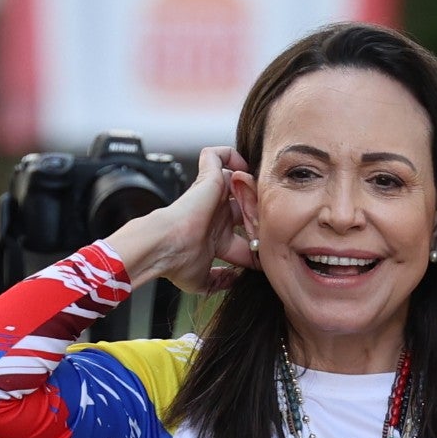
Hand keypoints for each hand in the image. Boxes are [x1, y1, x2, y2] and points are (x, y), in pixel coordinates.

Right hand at [105, 145, 255, 291]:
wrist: (165, 247)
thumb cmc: (177, 263)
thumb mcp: (203, 281)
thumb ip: (219, 282)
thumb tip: (231, 281)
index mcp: (216, 236)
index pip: (245, 234)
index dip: (259, 241)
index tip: (268, 252)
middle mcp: (216, 214)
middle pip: (247, 206)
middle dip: (261, 212)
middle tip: (271, 221)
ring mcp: (211, 196)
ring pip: (239, 180)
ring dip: (253, 187)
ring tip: (262, 197)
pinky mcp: (207, 179)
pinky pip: (218, 155)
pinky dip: (231, 155)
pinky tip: (243, 169)